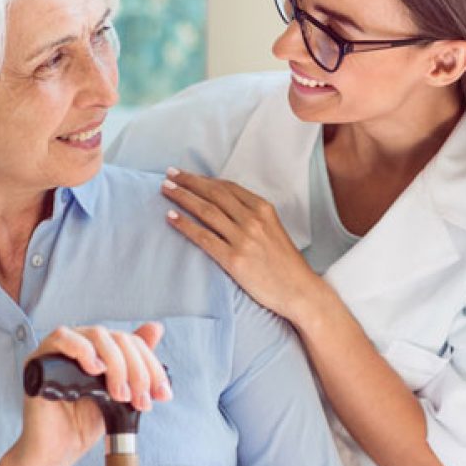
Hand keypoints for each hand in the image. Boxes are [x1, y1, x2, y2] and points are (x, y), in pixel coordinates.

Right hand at [15, 323, 170, 465]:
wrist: (58, 452)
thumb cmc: (85, 424)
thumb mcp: (121, 393)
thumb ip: (135, 364)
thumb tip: (156, 328)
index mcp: (98, 349)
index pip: (131, 341)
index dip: (150, 365)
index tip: (162, 393)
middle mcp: (79, 343)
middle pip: (117, 337)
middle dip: (137, 369)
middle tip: (140, 399)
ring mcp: (59, 349)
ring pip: (96, 335)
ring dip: (117, 364)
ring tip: (120, 395)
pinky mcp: (40, 358)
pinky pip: (61, 338)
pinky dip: (83, 350)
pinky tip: (95, 369)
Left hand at [161, 167, 321, 322]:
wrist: (299, 290)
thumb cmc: (285, 262)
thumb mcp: (273, 228)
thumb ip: (251, 215)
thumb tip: (223, 204)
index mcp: (263, 209)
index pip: (227, 187)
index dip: (203, 179)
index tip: (185, 174)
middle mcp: (253, 219)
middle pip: (214, 194)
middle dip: (189, 182)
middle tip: (169, 175)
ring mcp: (243, 239)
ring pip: (206, 211)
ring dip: (183, 198)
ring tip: (166, 191)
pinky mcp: (234, 259)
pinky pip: (203, 237)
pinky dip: (185, 225)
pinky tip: (171, 217)